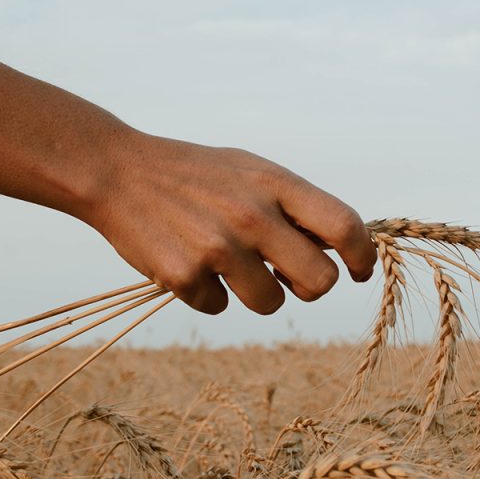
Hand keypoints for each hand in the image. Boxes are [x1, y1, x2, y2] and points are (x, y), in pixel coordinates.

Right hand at [82, 132, 376, 314]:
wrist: (117, 171)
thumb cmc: (194, 174)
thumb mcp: (248, 170)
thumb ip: (292, 205)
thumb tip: (336, 250)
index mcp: (274, 184)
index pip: (343, 226)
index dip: (362, 256)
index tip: (359, 271)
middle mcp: (252, 216)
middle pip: (319, 282)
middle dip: (308, 287)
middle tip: (287, 277)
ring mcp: (218, 248)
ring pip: (271, 303)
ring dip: (257, 294)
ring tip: (228, 265)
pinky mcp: (184, 276)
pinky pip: (219, 307)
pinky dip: (208, 294)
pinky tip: (188, 262)